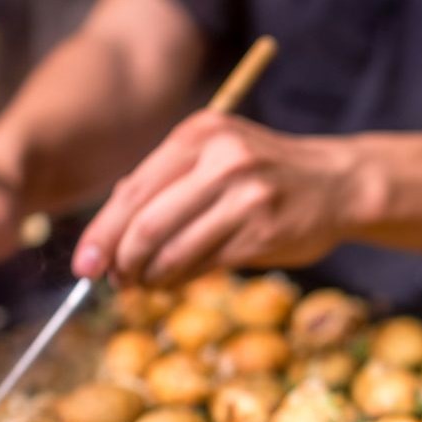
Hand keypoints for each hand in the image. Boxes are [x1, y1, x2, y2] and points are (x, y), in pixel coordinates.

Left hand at [72, 111, 369, 286]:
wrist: (337, 182)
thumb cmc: (265, 173)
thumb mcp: (215, 155)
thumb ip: (166, 181)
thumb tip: (110, 231)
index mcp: (199, 135)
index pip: (133, 191)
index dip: (102, 233)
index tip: (84, 264)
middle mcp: (222, 161)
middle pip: (147, 223)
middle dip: (121, 260)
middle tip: (113, 281)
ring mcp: (245, 197)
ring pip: (175, 250)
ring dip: (150, 277)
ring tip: (141, 286)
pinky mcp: (263, 232)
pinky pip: (205, 264)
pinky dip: (180, 280)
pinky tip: (173, 283)